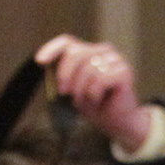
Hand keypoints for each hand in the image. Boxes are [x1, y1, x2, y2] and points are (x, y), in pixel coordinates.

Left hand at [35, 35, 153, 155]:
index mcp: (90, 51)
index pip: (68, 43)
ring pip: (88, 68)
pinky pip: (101, 79)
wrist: (118, 121)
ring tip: (83, 101)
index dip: (52, 49)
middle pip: (76, 53)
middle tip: (64, 93)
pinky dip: (94, 92)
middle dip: (66, 74)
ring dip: (81, 88)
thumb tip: (45, 64)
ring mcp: (116, 60)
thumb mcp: (73, 87)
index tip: (40, 62)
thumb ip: (62, 74)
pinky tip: (96, 99)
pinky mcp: (125, 71)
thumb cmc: (94, 104)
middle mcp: (104, 51)